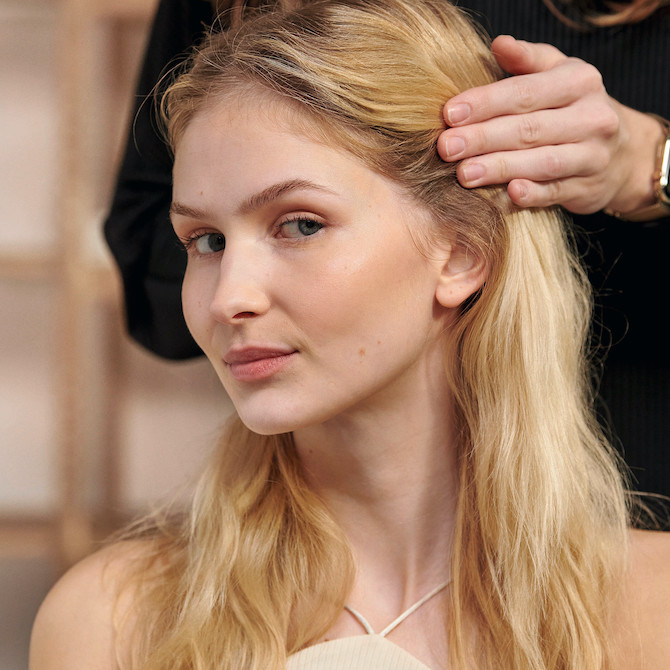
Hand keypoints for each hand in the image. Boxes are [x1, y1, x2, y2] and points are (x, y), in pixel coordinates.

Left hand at [437, 35, 661, 214]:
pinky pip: (556, 192)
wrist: (622, 153)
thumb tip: (499, 44)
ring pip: (542, 162)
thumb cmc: (573, 109)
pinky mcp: (587, 188)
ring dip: (500, 168)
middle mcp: (591, 117)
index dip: (485, 102)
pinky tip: (509, 193)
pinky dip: (533, 194)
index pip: (525, 92)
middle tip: (446, 148)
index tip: (449, 113)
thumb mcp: (558, 75)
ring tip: (463, 173)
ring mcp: (592, 155)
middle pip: (529, 128)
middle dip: (483, 138)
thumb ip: (527, 60)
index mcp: (579, 81)